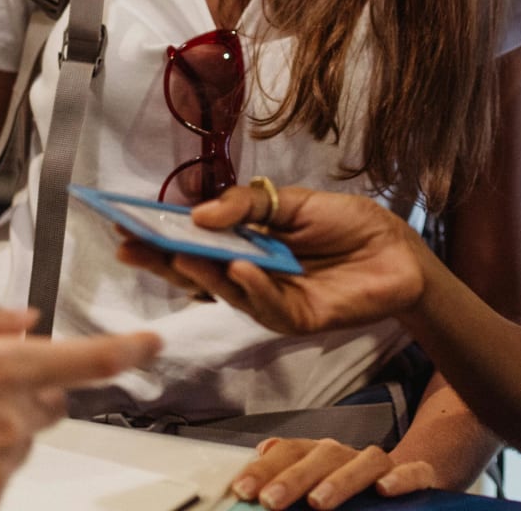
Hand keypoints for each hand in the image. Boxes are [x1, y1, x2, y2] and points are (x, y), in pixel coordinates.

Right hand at [115, 185, 426, 334]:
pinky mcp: (296, 319)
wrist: (398, 251)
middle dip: (161, 259)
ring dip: (201, 273)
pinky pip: (267, 305)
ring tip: (178, 253)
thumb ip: (248, 205)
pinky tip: (238, 269)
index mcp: (245, 244)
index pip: (193, 242)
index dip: (159, 234)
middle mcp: (249, 275)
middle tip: (128, 245)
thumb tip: (199, 215)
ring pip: (225, 291)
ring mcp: (270, 300)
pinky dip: (252, 287)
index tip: (122, 221)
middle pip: (196, 272)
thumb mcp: (293, 201)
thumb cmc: (347, 224)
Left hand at [231, 437, 440, 510]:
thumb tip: (257, 456)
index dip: (264, 469)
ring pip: (363, 462)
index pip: (289, 452)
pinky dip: (399, 477)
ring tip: (318, 502)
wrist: (412, 476)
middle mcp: (348, 455)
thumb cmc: (353, 488)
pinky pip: (411, 471)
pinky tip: (384, 489)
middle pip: (320, 456)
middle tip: (269, 501)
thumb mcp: (316, 485)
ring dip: (339, 480)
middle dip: (292, 478)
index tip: (241, 490)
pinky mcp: (418, 474)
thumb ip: (287, 480)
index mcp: (319, 456)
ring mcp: (382, 464)